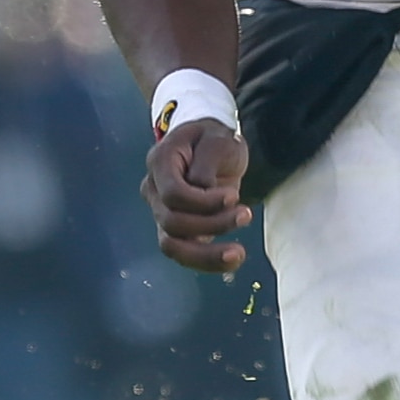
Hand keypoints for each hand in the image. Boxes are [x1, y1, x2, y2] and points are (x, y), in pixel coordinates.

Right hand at [143, 118, 250, 273]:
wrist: (211, 145)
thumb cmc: (214, 138)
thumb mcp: (217, 139)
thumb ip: (207, 163)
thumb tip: (203, 190)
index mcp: (160, 162)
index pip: (173, 194)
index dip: (203, 202)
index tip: (233, 195)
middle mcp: (153, 190)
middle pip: (172, 222)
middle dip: (212, 224)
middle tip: (246, 214)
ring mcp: (161, 211)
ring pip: (172, 246)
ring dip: (206, 254)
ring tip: (239, 253)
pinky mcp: (177, 229)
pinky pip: (184, 253)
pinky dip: (207, 262)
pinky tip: (232, 261)